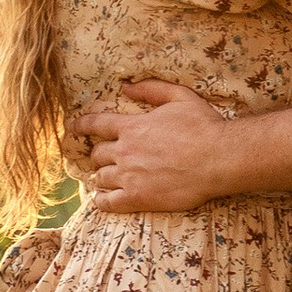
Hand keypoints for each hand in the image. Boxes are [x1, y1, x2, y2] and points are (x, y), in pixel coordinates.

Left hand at [73, 78, 242, 215]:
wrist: (219, 159)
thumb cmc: (204, 126)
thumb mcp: (179, 96)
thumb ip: (151, 90)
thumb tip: (126, 88)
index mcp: (132, 127)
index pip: (96, 124)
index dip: (81, 126)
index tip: (72, 128)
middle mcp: (125, 152)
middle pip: (97, 155)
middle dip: (98, 156)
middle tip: (104, 159)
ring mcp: (129, 176)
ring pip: (100, 178)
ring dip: (101, 177)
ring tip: (104, 180)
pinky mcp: (138, 198)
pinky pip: (108, 203)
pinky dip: (102, 201)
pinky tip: (102, 200)